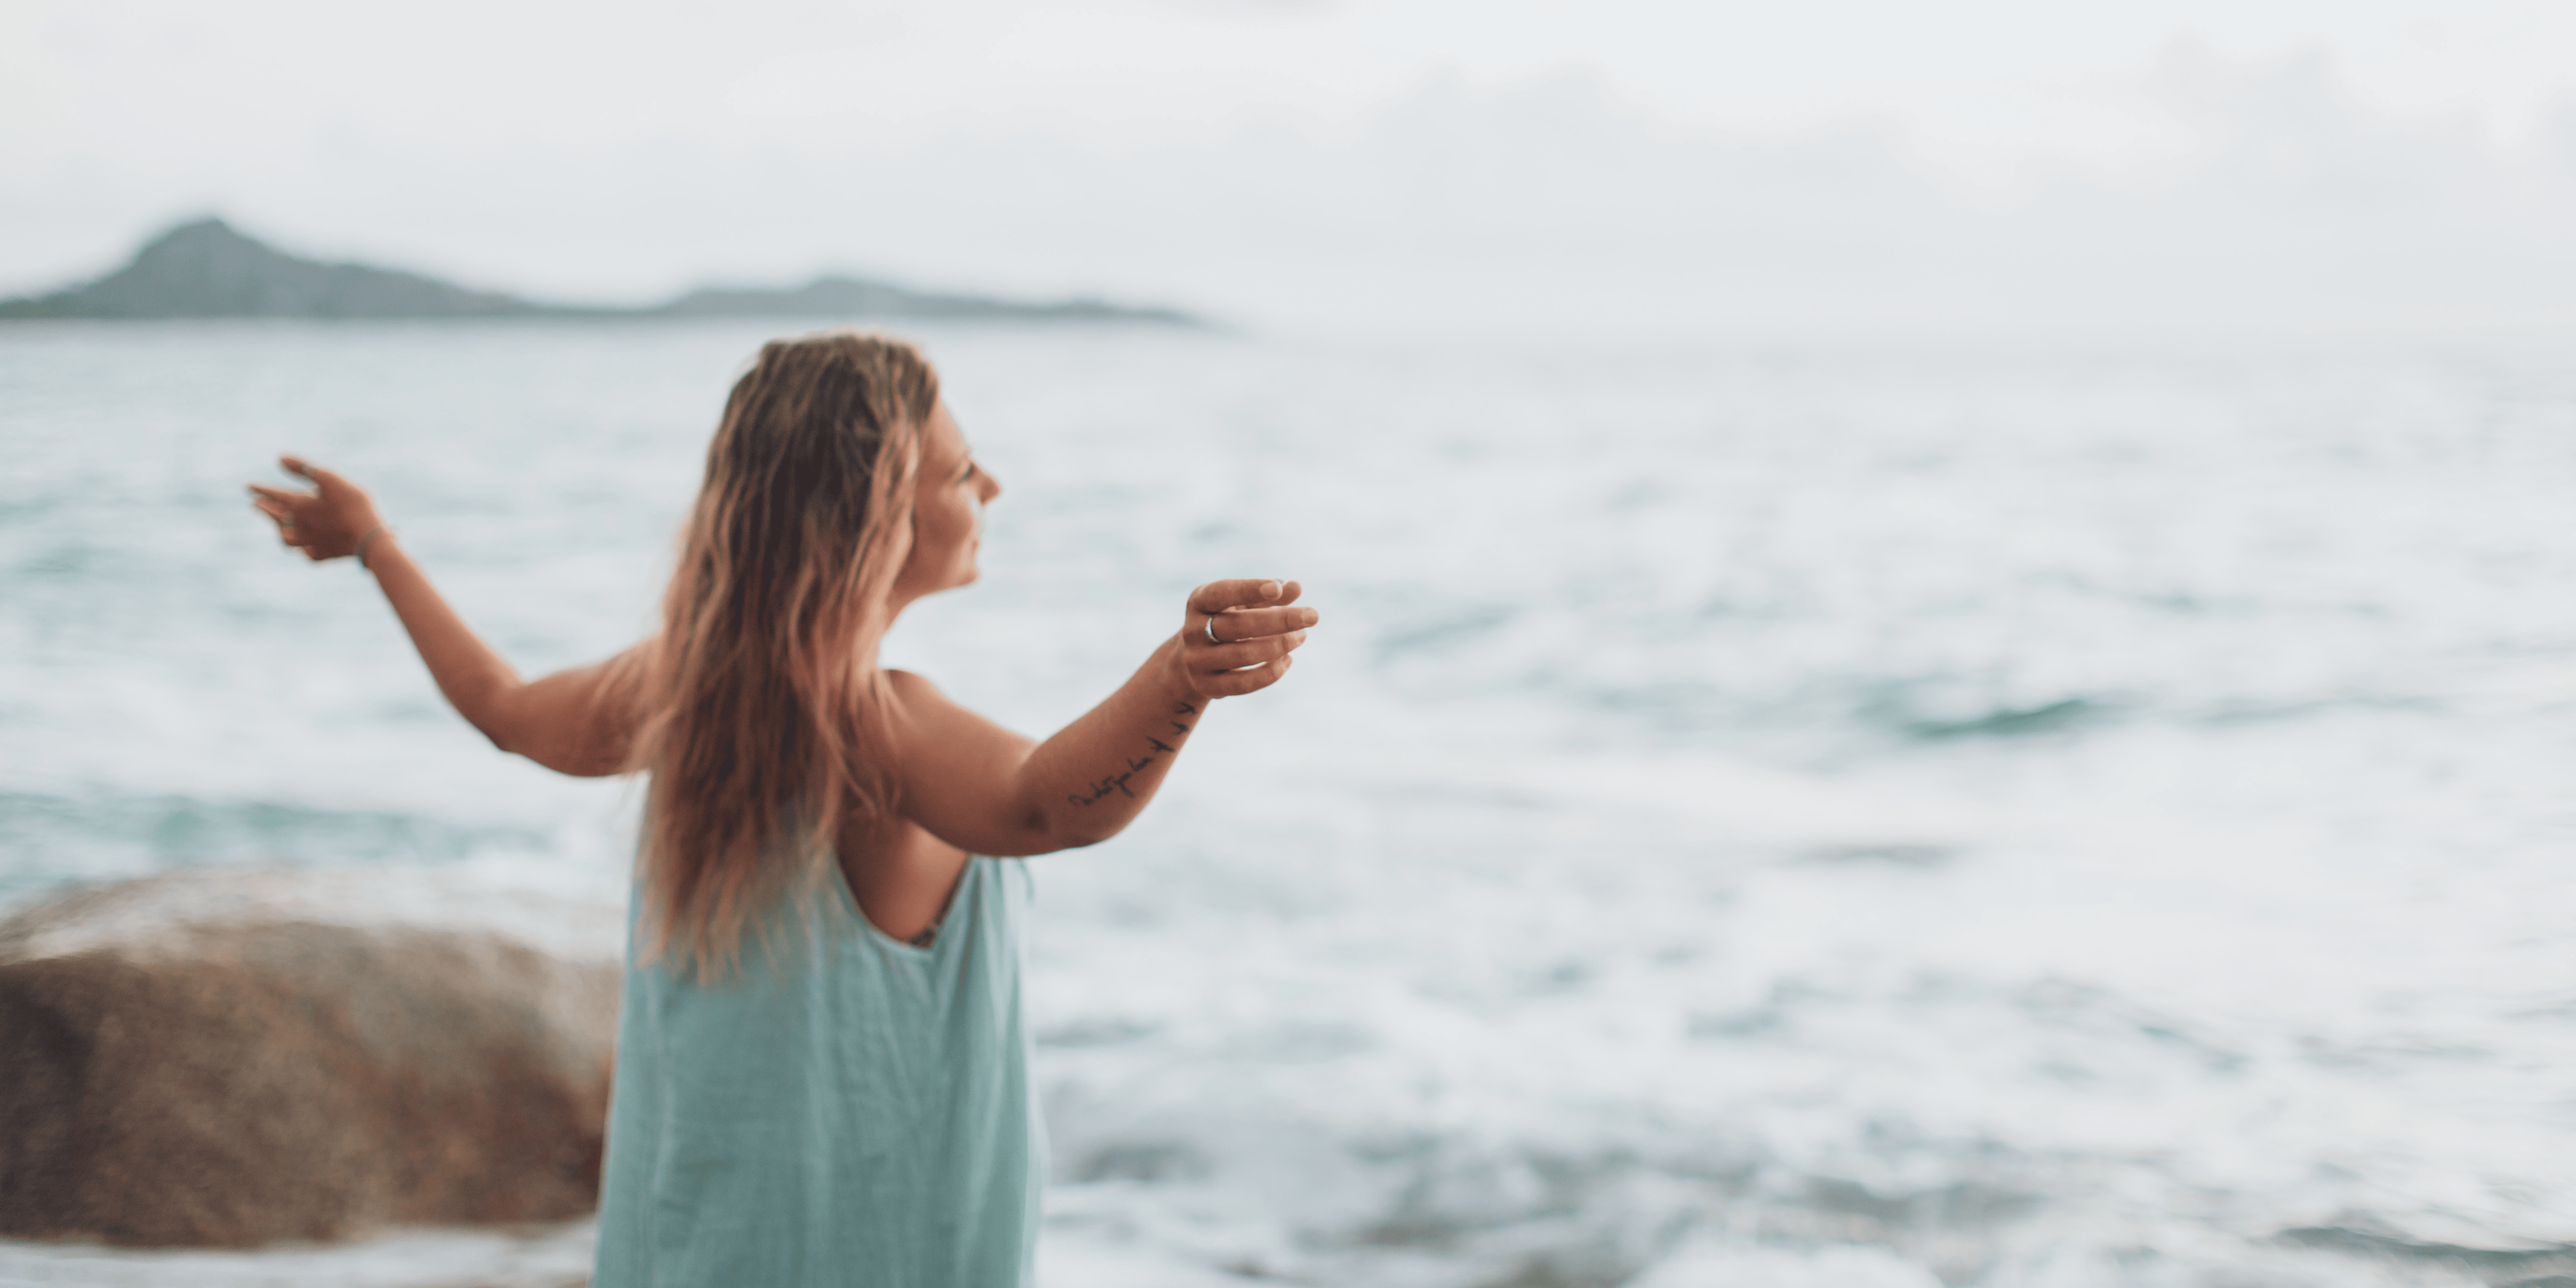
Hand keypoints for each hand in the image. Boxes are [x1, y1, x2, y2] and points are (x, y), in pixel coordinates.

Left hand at [247, 456, 387, 562]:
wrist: (369, 538)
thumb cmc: (351, 504)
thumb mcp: (329, 479)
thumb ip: (304, 468)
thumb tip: (279, 458)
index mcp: (299, 505)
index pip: (274, 495)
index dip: (261, 489)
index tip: (248, 487)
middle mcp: (299, 525)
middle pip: (276, 517)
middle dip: (265, 509)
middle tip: (255, 504)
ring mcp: (310, 543)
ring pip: (287, 539)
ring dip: (279, 531)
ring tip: (278, 528)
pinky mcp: (324, 555)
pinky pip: (308, 553)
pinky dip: (305, 550)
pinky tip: (306, 549)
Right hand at [1177, 578, 1317, 698]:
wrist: (1193, 659)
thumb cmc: (1228, 622)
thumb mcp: (1244, 604)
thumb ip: (1269, 595)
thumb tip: (1296, 587)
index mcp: (1199, 601)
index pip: (1221, 593)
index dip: (1248, 590)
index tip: (1277, 588)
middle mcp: (1192, 630)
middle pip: (1237, 626)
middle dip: (1280, 620)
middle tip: (1313, 616)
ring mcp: (1197, 660)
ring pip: (1243, 655)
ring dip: (1280, 645)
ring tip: (1302, 636)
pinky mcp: (1207, 686)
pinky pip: (1245, 683)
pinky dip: (1271, 672)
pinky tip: (1288, 659)